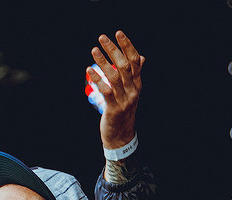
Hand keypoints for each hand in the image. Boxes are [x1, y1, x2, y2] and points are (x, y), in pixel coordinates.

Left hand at [87, 30, 143, 148]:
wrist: (121, 135)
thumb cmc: (124, 110)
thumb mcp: (131, 92)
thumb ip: (135, 74)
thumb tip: (142, 57)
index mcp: (137, 84)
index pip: (135, 60)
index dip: (127, 46)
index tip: (119, 33)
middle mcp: (133, 90)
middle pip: (124, 65)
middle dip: (113, 50)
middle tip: (102, 38)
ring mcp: (124, 100)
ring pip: (114, 76)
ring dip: (103, 62)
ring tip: (94, 50)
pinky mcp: (114, 109)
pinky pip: (105, 91)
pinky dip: (97, 79)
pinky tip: (89, 71)